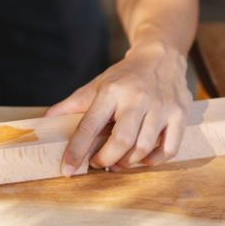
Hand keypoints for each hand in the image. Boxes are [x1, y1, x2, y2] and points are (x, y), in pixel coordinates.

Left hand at [47, 42, 191, 173]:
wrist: (161, 56)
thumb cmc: (124, 77)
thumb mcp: (96, 85)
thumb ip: (71, 105)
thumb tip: (44, 122)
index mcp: (112, 91)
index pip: (90, 125)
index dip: (76, 150)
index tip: (67, 168)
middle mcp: (137, 98)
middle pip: (122, 140)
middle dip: (106, 159)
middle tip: (98, 164)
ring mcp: (162, 106)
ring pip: (145, 147)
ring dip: (128, 163)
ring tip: (118, 163)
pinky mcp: (180, 114)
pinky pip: (169, 148)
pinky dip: (153, 161)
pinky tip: (142, 159)